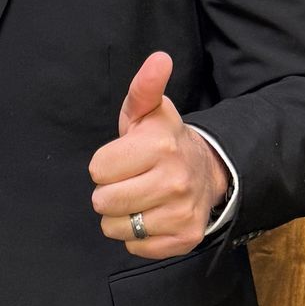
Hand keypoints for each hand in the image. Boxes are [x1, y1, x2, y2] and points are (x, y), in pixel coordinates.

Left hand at [88, 51, 227, 260]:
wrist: (206, 172)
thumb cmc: (163, 142)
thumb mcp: (149, 112)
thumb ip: (144, 87)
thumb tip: (159, 59)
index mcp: (160, 146)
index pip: (98, 169)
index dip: (105, 165)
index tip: (124, 159)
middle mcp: (174, 180)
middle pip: (103, 201)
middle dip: (110, 191)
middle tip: (130, 180)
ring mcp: (181, 212)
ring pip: (115, 227)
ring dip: (121, 216)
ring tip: (140, 198)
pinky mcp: (185, 238)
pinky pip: (135, 247)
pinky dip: (138, 236)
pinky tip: (152, 215)